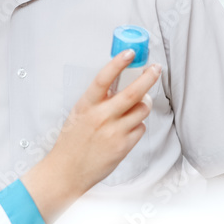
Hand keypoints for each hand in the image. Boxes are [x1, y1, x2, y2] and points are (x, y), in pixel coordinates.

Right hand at [21, 50, 161, 223]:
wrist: (68, 170)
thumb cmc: (72, 141)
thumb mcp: (79, 114)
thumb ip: (97, 100)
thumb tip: (119, 84)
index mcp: (86, 105)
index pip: (104, 78)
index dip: (118, 63)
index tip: (130, 52)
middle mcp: (101, 117)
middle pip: (133, 92)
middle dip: (149, 77)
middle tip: (156, 69)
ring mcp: (114, 132)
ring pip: (142, 110)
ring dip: (145, 103)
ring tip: (140, 103)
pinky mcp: (123, 146)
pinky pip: (141, 128)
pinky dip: (138, 125)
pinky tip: (128, 128)